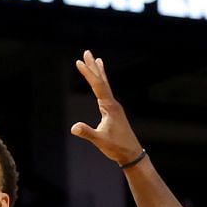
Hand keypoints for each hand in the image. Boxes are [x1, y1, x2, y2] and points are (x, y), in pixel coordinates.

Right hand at [69, 51, 145, 165]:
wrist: (131, 154)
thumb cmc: (117, 147)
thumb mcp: (100, 141)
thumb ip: (87, 133)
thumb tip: (74, 127)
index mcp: (110, 107)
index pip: (97, 86)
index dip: (88, 73)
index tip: (79, 62)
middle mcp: (113, 104)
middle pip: (102, 81)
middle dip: (93, 67)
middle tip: (87, 52)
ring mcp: (114, 107)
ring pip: (105, 85)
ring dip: (99, 73)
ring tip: (97, 60)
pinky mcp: (113, 112)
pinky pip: (106, 93)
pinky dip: (102, 84)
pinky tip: (101, 84)